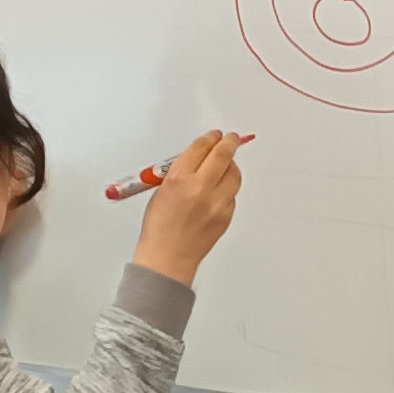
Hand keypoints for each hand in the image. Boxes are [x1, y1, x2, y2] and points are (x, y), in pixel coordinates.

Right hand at [131, 129, 244, 282]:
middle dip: (229, 143)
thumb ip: (180, 172)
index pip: (201, 148)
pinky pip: (232, 195)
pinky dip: (227, 190)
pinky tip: (218, 192)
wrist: (168, 257)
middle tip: (232, 138)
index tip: (214, 135)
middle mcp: (200, 189)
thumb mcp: (161, 191)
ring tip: (226, 165)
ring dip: (231, 166)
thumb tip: (199, 158)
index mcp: (179, 179)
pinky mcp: (226, 216)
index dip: (210, 138)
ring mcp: (216, 203)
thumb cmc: (159, 228)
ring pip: (234, 174)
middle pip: (223, 155)